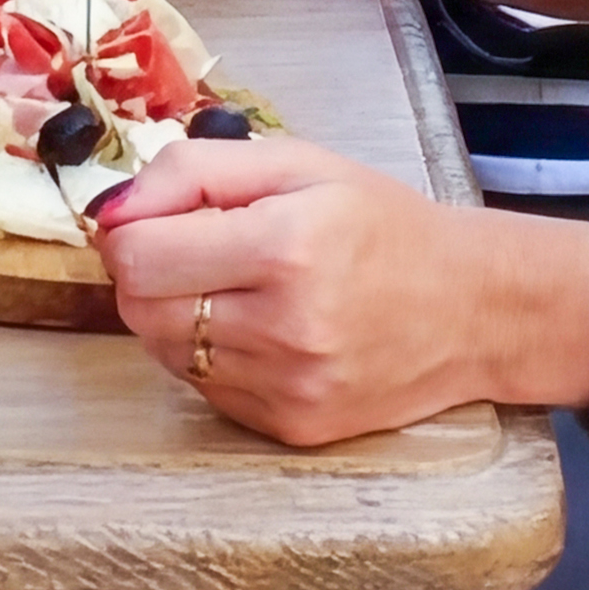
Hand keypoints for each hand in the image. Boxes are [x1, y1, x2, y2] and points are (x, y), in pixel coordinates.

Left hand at [90, 134, 530, 444]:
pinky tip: (259, 328)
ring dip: (179, 314)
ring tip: (234, 288)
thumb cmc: (384, 225)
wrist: (475, 308)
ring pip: (165, 351)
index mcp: (286, 247)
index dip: (129, 230)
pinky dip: (213, 355)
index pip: (138, 257)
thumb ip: (192, 170)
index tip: (151, 218)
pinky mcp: (293, 426)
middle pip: (139, 309)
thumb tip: (113, 208)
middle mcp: (285, 327)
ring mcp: (289, 387)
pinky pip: (205, 389)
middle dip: (147, 272)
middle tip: (193, 249)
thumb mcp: (296, 162)